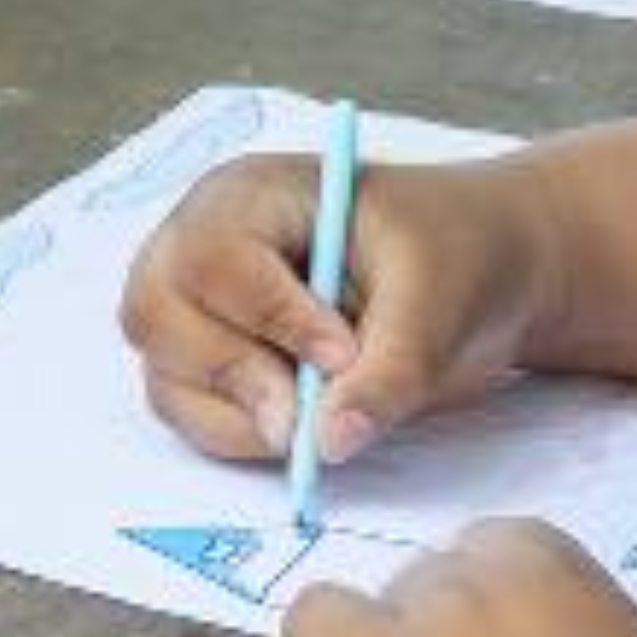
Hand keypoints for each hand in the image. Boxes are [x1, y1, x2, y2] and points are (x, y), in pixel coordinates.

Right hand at [120, 149, 553, 467]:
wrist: (479, 272)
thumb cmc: (457, 256)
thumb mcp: (442, 301)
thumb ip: (389, 371)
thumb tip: (331, 442)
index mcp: (253, 195)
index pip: (213, 256)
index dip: (268, 317)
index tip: (343, 357)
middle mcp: (203, 243)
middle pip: (157, 314)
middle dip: (236, 374)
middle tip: (311, 416)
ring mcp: (196, 306)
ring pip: (166, 375)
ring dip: (239, 415)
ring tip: (322, 417)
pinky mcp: (207, 363)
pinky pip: (189, 413)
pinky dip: (240, 435)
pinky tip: (306, 422)